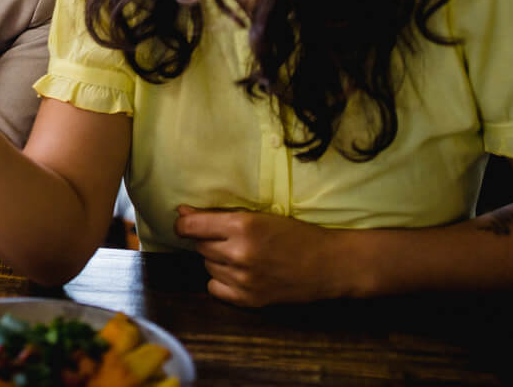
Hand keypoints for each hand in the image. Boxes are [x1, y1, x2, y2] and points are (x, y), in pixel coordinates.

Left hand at [175, 205, 353, 305]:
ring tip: (241, 255)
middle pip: (199, 245)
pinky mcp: (249, 300)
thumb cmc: (297, 235)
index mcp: (242, 225)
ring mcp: (243, 279)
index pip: (190, 226)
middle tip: (229, 238)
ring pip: (207, 265)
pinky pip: (215, 288)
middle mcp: (239, 253)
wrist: (329, 265)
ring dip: (217, 259)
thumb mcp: (260, 216)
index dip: (183, 223)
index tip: (185, 223)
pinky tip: (238, 273)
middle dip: (208, 240)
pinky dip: (222, 280)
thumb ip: (219, 215)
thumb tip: (182, 212)